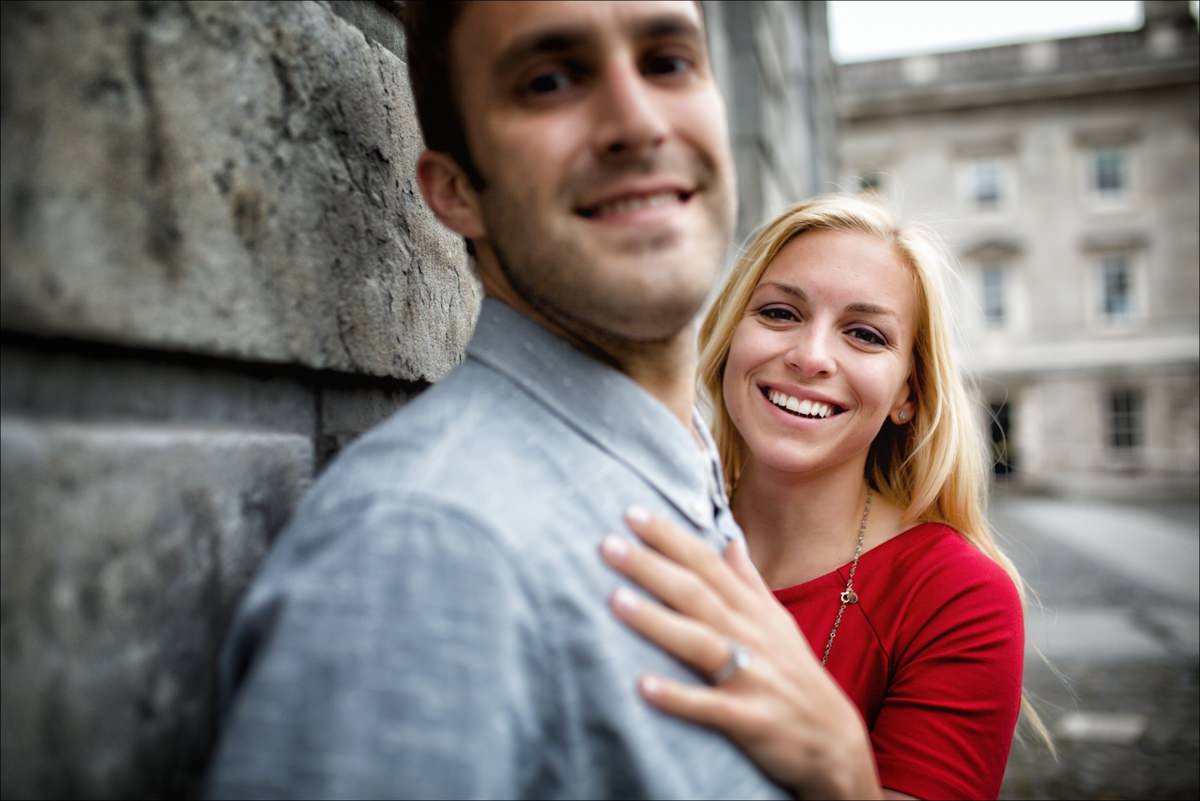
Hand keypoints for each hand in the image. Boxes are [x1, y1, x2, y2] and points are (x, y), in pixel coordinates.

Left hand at [599, 507, 881, 799]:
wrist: (834, 741)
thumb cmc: (796, 676)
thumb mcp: (778, 623)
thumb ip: (748, 582)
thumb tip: (731, 540)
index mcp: (751, 611)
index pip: (706, 563)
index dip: (670, 537)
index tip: (632, 513)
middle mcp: (750, 636)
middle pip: (695, 594)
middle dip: (651, 567)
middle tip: (607, 545)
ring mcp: (751, 676)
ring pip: (699, 642)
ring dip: (657, 621)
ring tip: (615, 601)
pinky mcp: (749, 719)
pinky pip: (709, 706)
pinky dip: (677, 697)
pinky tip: (643, 686)